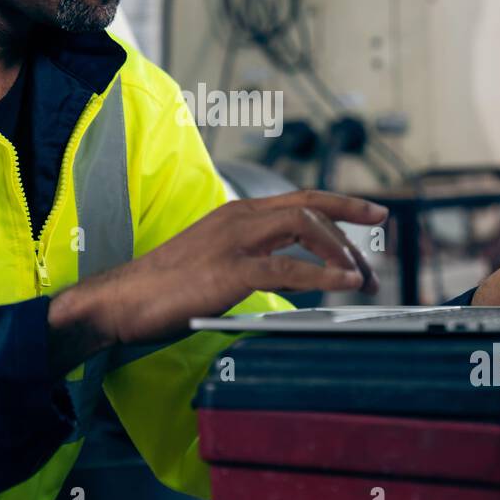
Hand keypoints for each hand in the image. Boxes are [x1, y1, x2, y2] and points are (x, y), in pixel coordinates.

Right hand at [48, 190, 385, 370]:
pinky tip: (344, 284)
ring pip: (303, 227)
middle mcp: (238, 218)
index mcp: (236, 214)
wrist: (121, 301)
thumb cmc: (164, 289)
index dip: (342, 204)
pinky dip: (323, 273)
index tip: (374, 214)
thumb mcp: (218, 264)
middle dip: (352, 224)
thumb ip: (255, 261)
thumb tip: (296, 276)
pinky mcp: (228, 271)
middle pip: (309, 207)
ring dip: (340, 250)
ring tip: (362, 276)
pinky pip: (288, 267)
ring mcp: (233, 242)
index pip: (300, 199)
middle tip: (379, 251)